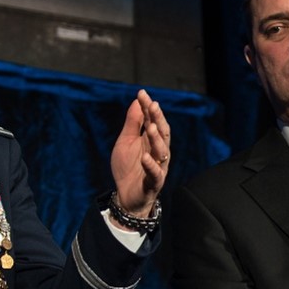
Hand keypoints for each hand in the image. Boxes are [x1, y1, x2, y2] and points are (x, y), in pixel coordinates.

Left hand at [110, 89, 170, 217]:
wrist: (126, 195)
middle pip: (162, 133)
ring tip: (149, 127)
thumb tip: (137, 102)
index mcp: (151, 140)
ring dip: (156, 139)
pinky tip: (145, 157)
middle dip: (157, 119)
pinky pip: (155, 174)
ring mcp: (158, 167)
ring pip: (162, 151)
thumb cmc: (128, 167)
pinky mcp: (154, 183)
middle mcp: (158, 152)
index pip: (152, 120)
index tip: (142, 93)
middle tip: (152, 105)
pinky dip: (150, 165)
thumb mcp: (126, 141)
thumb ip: (132, 123)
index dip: (148, 107)